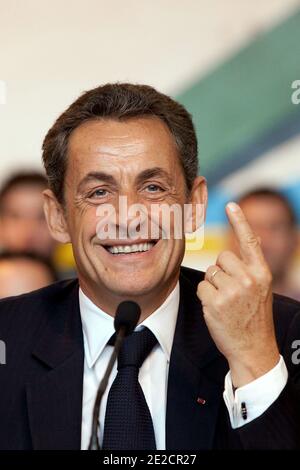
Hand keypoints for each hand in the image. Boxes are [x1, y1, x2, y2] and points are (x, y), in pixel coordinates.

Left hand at [197, 202, 279, 387]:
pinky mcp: (215, 302)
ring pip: (210, 272)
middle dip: (222, 270)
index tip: (231, 205)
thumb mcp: (260, 288)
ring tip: (225, 301)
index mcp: (261, 273)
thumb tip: (245, 242)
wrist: (253, 348)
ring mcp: (232, 291)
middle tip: (231, 290)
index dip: (240, 221)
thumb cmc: (254, 317)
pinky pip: (201, 287)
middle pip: (222, 257)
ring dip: (213, 284)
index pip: (250, 241)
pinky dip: (205, 297)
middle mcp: (248, 279)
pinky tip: (217, 309)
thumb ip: (251, 267)